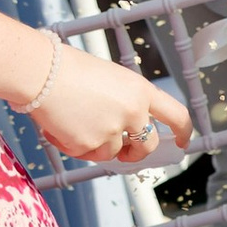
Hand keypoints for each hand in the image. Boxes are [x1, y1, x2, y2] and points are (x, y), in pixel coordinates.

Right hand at [32, 41, 193, 166]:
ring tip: (76, 124)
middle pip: (148, 145)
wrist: (42, 73)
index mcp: (142, 91)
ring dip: (97, 146)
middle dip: (137, 153)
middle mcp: (133, 112)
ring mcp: (112, 131)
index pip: (177, 115)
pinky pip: (86, 155)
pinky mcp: (89, 145)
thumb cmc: (72, 70)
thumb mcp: (113, 80)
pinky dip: (73, 147)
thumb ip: (126, 102)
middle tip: (125, 153)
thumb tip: (129, 129)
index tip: (183, 141)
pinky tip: (61, 127)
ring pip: (112, 152)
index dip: (184, 131)